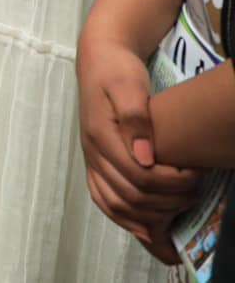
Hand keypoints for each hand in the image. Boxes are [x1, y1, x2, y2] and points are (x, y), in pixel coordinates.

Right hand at [77, 35, 196, 260]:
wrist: (98, 60)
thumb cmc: (117, 71)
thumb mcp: (129, 85)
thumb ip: (136, 119)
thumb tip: (145, 157)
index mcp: (100, 135)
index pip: (137, 177)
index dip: (170, 184)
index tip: (194, 175)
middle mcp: (92, 152)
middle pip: (129, 196)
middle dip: (166, 201)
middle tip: (194, 193)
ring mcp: (91, 159)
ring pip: (114, 204)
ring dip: (147, 216)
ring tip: (176, 210)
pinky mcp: (95, 162)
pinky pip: (103, 200)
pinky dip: (124, 218)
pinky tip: (145, 226)